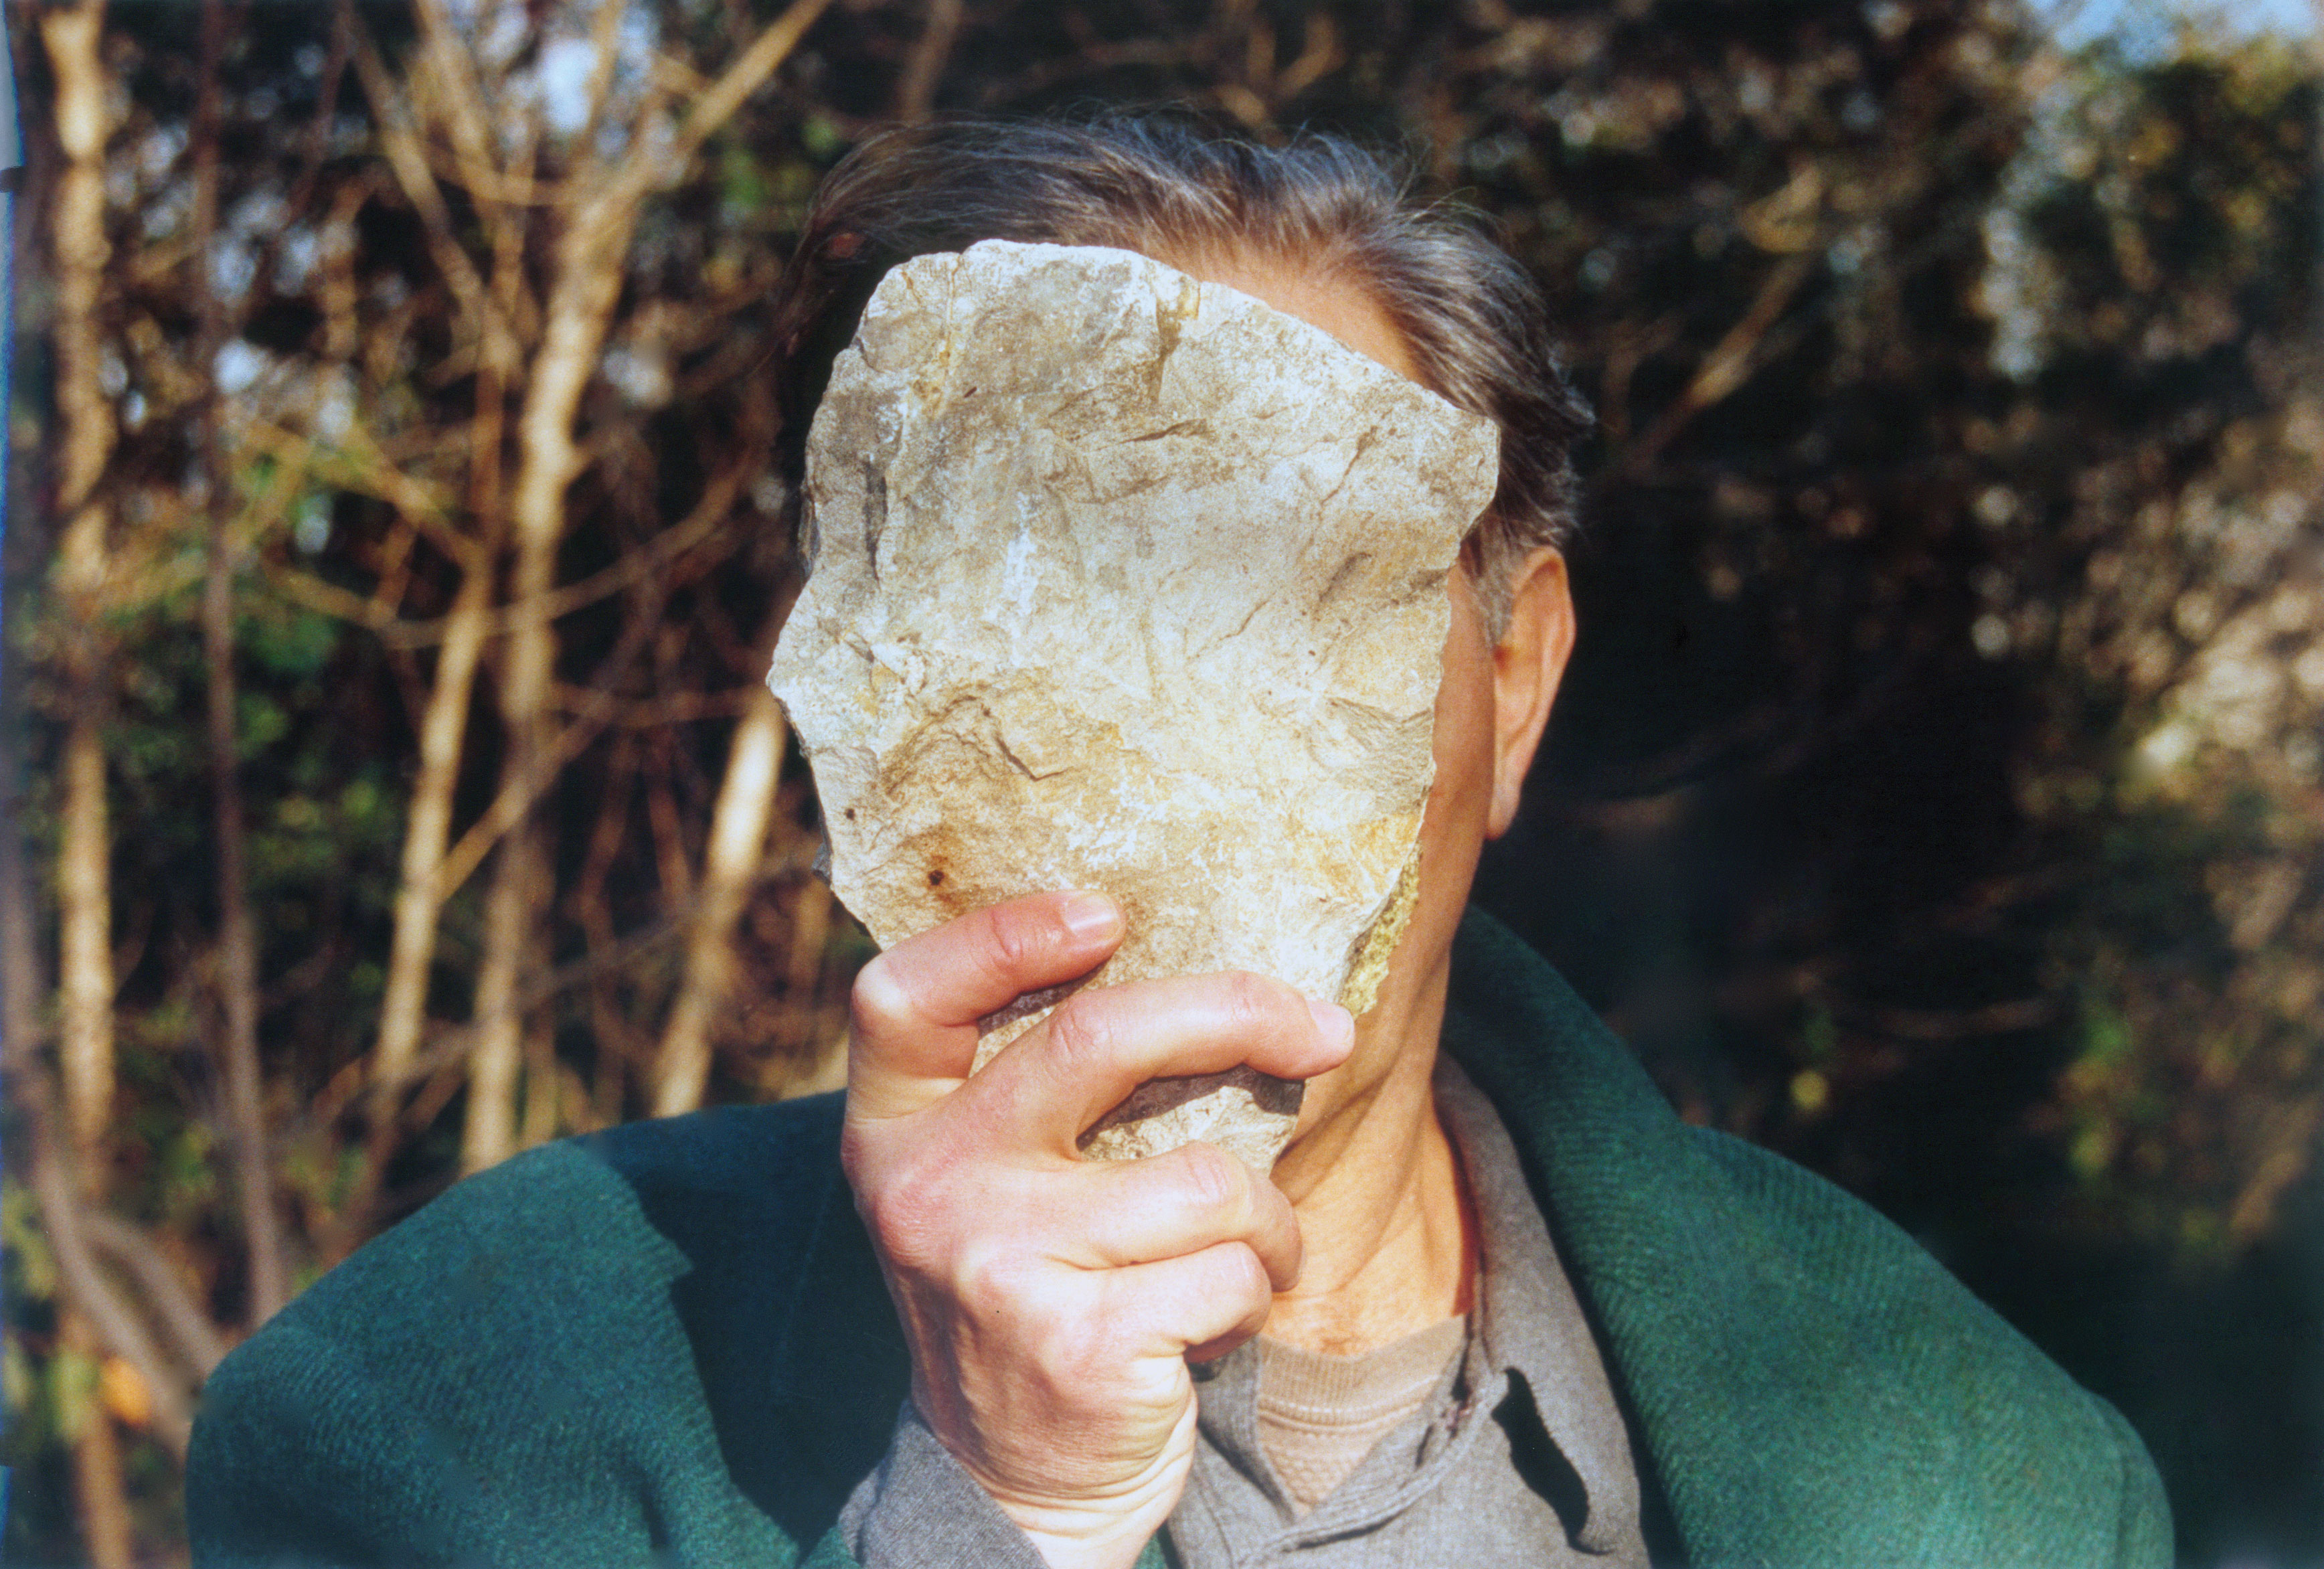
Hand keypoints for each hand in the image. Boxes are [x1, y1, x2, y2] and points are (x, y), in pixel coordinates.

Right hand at [842, 890, 1354, 1568]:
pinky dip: (1257, 1289)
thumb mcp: (986, 1186)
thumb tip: (1186, 965)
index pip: (903, 996)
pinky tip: (1216, 1319)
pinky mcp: (1081, 1344)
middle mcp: (930, 1190)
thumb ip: (1028, 1087)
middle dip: (1237, 1013)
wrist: (1013, 1490)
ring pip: (1207, 1178)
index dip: (1000, 935)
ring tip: (1252, 1251)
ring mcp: (999, 1268)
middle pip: (1097, 1042)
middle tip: (1323, 1027)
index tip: (1105, 913)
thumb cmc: (1030, 1296)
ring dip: (1269, 1218)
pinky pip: (1231, 1269)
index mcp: (894, 1130)